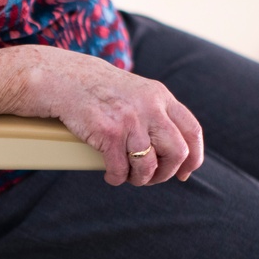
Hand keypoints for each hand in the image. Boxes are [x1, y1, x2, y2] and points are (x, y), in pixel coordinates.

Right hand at [17, 46, 203, 186]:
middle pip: (176, 152)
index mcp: (161, 96)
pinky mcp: (108, 133)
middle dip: (166, 173)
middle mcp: (150, 107)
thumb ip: (157, 112)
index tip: (184, 173)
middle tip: (152, 177)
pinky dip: (117, 178)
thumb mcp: (137, 93)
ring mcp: (130, 120)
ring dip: (140, 179)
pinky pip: (120, 169)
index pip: (192, 132)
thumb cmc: (100, 91)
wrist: (65, 79)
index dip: (193, 158)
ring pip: (148, 166)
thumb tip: (174, 147)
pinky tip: (112, 176)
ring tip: (129, 177)